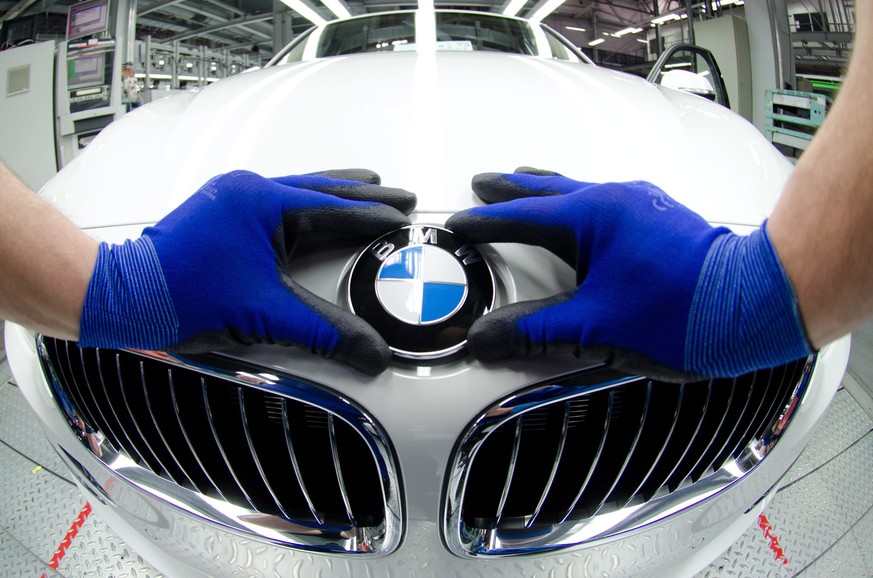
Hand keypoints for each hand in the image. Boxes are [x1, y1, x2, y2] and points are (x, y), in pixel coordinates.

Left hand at [79, 169, 415, 374]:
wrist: (123, 296)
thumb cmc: (183, 295)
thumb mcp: (265, 314)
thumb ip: (324, 331)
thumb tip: (370, 352)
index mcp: (262, 202)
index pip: (333, 208)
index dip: (373, 216)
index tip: (403, 217)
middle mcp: (248, 191)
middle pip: (321, 189)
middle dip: (363, 195)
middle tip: (400, 195)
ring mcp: (234, 199)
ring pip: (300, 191)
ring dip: (336, 194)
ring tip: (369, 189)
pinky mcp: (224, 213)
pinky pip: (279, 201)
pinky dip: (307, 205)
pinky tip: (317, 212)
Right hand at [446, 168, 811, 380]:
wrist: (756, 302)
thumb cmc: (684, 311)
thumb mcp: (596, 327)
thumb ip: (535, 331)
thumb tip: (487, 337)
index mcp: (592, 217)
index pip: (523, 217)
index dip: (486, 222)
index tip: (459, 224)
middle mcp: (616, 200)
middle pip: (549, 190)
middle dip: (512, 189)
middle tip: (484, 182)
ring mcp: (641, 205)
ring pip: (579, 189)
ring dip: (546, 189)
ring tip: (526, 183)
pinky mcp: (661, 218)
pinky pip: (605, 199)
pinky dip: (579, 202)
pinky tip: (585, 215)